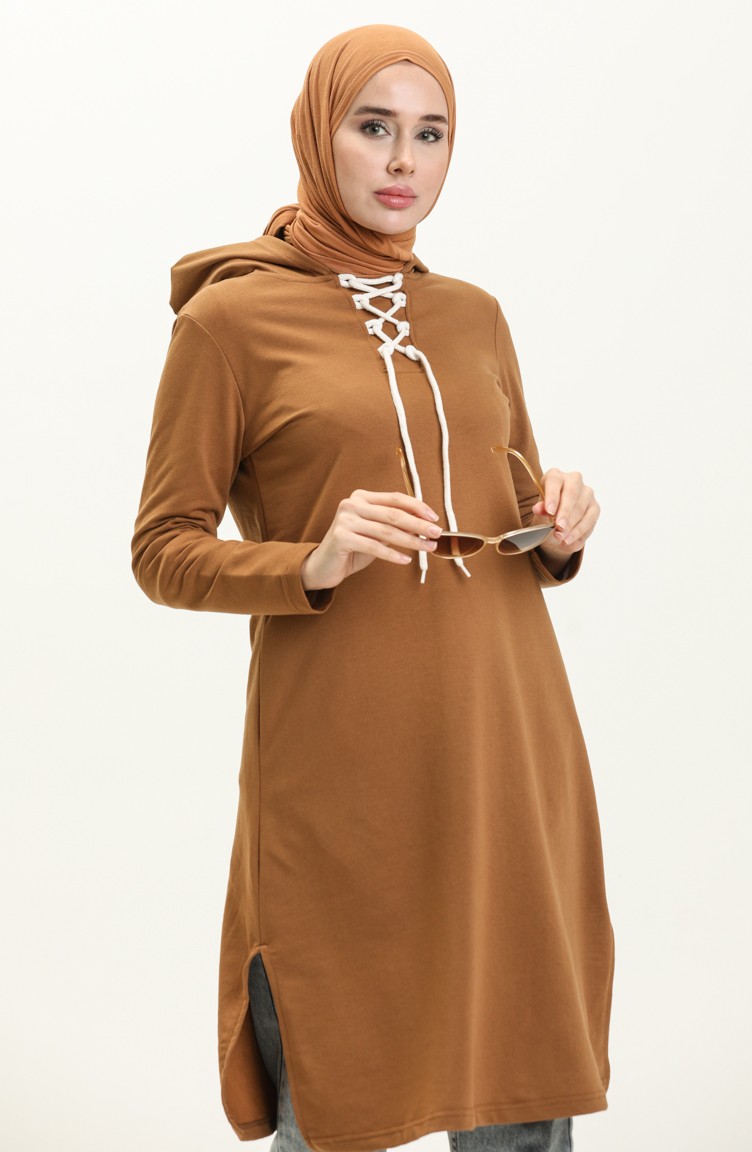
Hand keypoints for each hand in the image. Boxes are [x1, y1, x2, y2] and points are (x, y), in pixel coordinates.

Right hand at [301, 489, 442, 590]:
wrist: (324, 565)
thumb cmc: (354, 547)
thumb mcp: (375, 532)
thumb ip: (393, 525)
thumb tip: (425, 525)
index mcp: (362, 497)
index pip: (395, 498)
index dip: (417, 507)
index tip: (434, 518)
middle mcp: (352, 504)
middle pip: (394, 514)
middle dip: (419, 525)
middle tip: (437, 534)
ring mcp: (345, 520)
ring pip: (387, 531)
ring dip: (411, 541)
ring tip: (428, 548)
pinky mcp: (341, 537)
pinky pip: (374, 546)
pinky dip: (393, 555)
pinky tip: (406, 560)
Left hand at [532, 467, 599, 561]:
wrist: (557, 524)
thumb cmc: (547, 513)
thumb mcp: (540, 513)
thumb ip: (540, 510)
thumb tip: (538, 508)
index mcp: (555, 476)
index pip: (554, 481)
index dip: (552, 496)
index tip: (549, 512)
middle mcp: (573, 480)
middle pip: (571, 494)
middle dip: (565, 513)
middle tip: (559, 528)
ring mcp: (586, 493)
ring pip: (582, 508)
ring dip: (572, 525)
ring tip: (562, 538)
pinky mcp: (595, 507)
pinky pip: (590, 520)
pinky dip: (580, 532)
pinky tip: (570, 541)